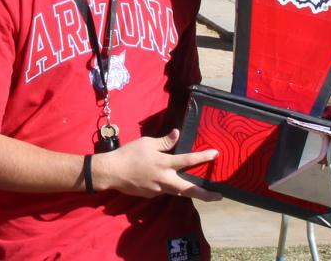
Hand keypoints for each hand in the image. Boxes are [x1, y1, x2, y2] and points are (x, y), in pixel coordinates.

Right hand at [93, 129, 221, 201]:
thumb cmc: (128, 154)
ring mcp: (158, 190)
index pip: (188, 160)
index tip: (215, 154)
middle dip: (206, 195)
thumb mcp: (147, 143)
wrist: (111, 172)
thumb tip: (177, 134)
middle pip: (189, 189)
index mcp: (164, 164)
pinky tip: (166, 181)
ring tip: (202, 192)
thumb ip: (164, 141)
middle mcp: (164, 179)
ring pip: (178, 191)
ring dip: (189, 191)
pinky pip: (164, 190)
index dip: (203, 156)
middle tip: (219, 196)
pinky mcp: (151, 195)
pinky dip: (168, 186)